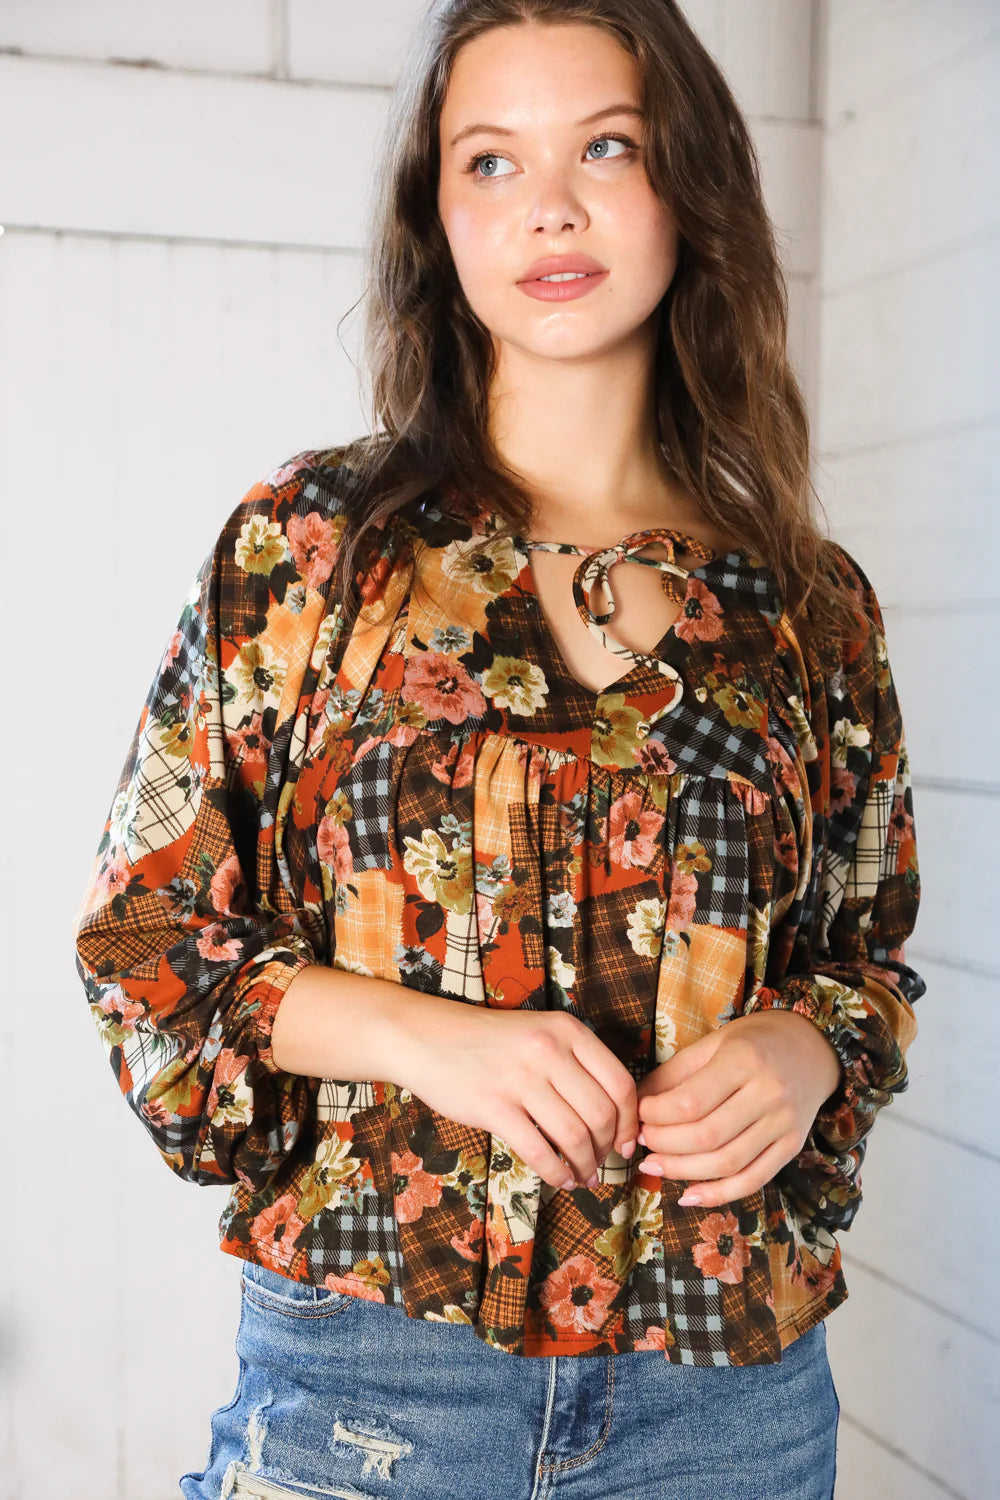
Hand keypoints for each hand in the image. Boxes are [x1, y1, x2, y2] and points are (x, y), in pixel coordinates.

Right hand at [399, 997, 639, 1191]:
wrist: (427, 1038)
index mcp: (567, 1029)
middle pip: (601, 1114)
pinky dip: (557, 1174)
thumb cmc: (489, 1041)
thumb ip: (576, 1063)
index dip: (630, 1121)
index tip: (627, 1143)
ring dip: (585, 1166)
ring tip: (583, 1177)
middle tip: (602, 1163)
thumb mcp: (540, 1033)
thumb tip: (614, 1117)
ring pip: (574, 1136)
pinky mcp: (494, 1107)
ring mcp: (521, 1078)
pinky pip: (540, 1152)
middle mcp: (549, 1050)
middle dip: (608, 1148)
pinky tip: (560, 1179)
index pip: (620, 1083)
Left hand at [634, 1011, 843, 1208]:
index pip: (690, 1102)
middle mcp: (768, 1093)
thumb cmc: (754, 1041)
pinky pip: (754, 1180)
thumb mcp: (713, 1043)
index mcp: (743, 1059)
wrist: (812, 1047)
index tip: (640, 1113)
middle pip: (706, 1136)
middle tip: (642, 1141)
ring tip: (655, 1165)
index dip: (656, 1115)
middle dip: (664, 1144)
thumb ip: (674, 1073)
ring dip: (683, 1172)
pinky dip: (719, 1194)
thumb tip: (637, 1103)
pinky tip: (689, 1196)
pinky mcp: (792, 1146)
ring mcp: (784, 1123)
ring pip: (727, 1163)